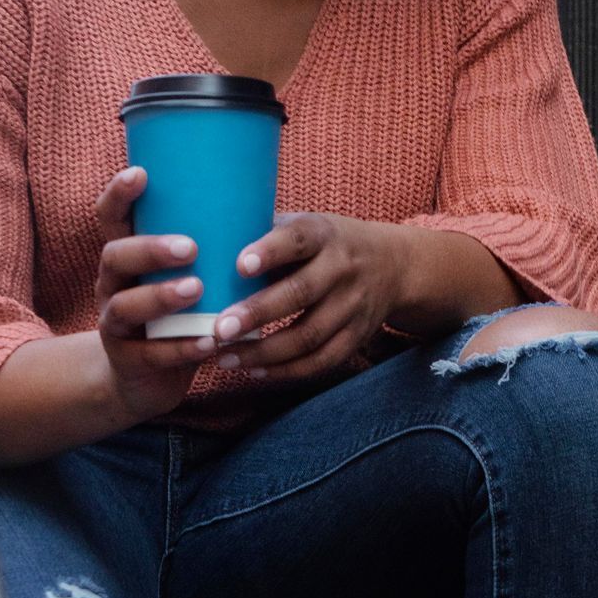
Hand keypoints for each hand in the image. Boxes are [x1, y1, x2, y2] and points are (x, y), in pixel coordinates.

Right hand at [90, 166, 217, 426]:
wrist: (147, 379)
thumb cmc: (180, 313)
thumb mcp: (186, 276)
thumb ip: (208, 249)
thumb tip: (261, 208)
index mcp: (126, 257)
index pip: (111, 218)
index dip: (119, 195)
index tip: (141, 173)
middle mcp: (112, 285)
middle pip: (114, 256)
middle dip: (149, 249)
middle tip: (189, 247)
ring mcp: (114, 323)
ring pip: (125, 306)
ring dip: (161, 296)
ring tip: (196, 290)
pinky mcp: (127, 361)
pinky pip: (148, 354)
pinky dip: (179, 349)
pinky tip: (207, 343)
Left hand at [203, 210, 404, 386]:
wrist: (393, 266)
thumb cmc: (327, 244)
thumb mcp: (305, 225)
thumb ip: (264, 233)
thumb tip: (203, 243)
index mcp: (323, 234)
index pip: (298, 240)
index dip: (270, 252)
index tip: (239, 265)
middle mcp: (342, 268)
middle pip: (300, 293)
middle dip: (257, 313)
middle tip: (219, 330)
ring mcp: (352, 306)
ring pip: (309, 336)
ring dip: (265, 352)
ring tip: (225, 358)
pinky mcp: (357, 336)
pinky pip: (321, 361)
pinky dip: (287, 370)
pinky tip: (255, 371)